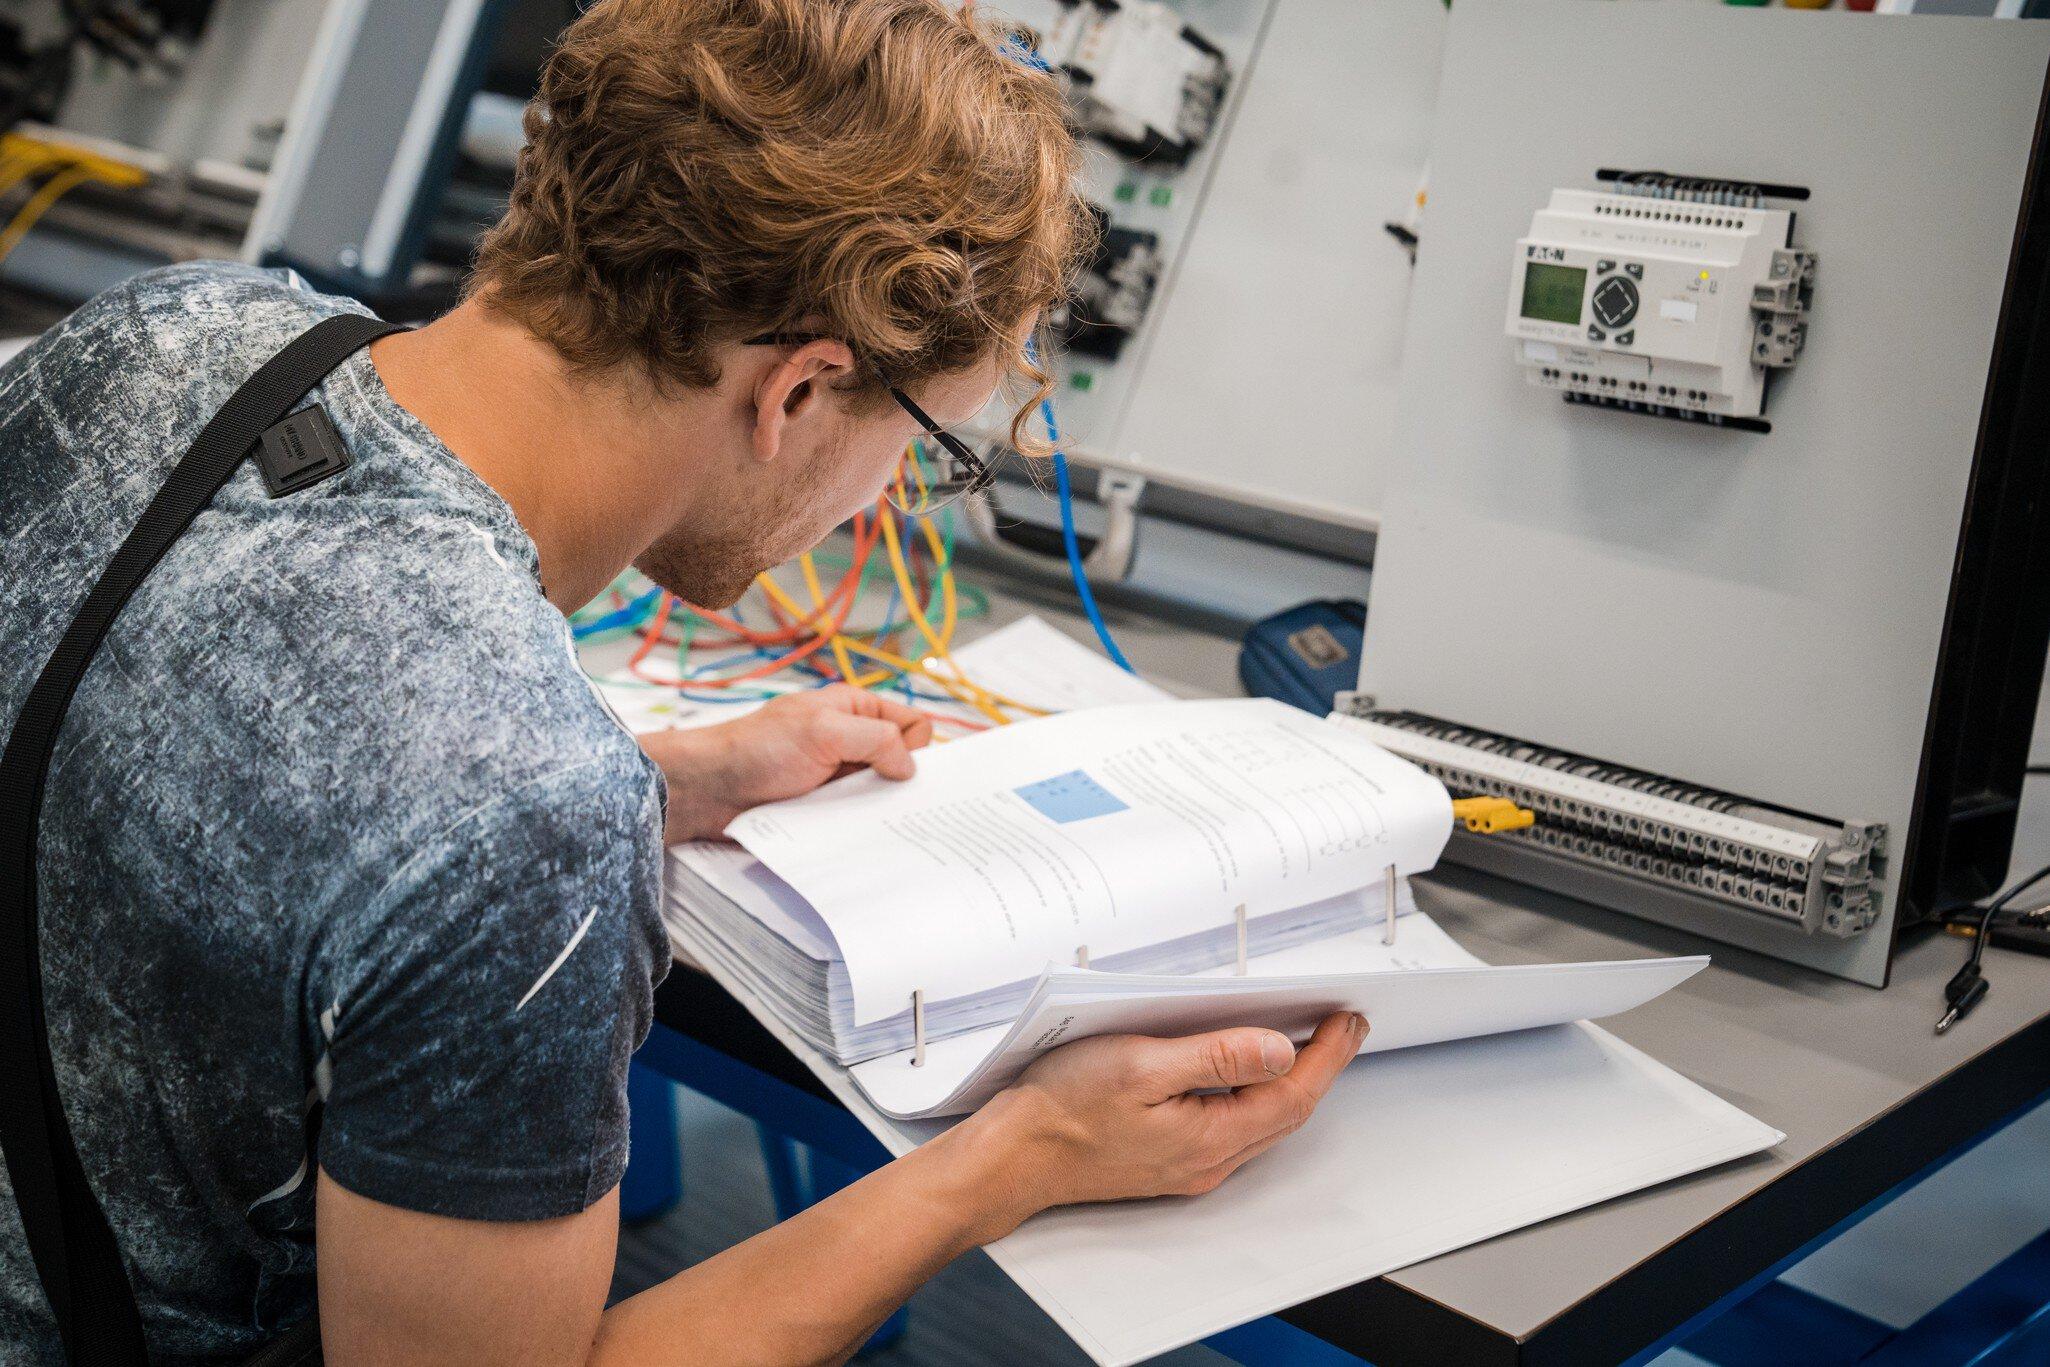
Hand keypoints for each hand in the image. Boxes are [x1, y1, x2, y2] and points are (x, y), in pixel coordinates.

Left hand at [643, 685, 933, 841]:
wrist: (709, 789)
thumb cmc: (758, 749)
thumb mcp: (823, 731)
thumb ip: (876, 739)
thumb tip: (910, 768)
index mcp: (856, 710)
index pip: (914, 725)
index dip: (915, 748)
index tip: (900, 771)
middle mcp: (851, 741)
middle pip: (901, 762)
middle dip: (901, 782)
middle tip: (892, 803)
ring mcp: (838, 776)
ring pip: (881, 794)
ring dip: (878, 809)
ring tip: (868, 820)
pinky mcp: (825, 806)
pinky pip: (857, 817)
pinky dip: (858, 825)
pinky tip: (852, 834)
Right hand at [945, 1011, 1366, 1241]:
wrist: (1013, 1157)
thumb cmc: (1063, 1108)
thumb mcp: (1141, 1065)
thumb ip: (1216, 1057)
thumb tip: (1277, 1050)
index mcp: (1208, 1136)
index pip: (1292, 1094)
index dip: (1328, 1056)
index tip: (1349, 1020)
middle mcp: (1207, 1160)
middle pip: (1285, 1113)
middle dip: (1320, 1068)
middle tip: (1342, 1027)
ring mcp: (1188, 1166)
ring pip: (1261, 1124)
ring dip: (1290, 1084)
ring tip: (1308, 1044)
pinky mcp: (1169, 1162)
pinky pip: (1233, 1130)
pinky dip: (1254, 1099)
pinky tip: (1248, 1076)